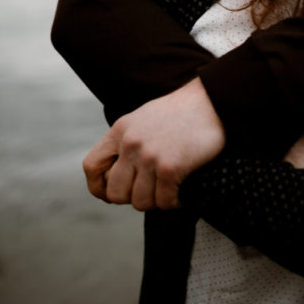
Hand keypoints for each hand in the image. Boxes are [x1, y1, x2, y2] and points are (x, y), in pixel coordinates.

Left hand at [82, 77, 225, 210]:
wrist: (212, 101)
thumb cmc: (181, 112)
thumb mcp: (143, 119)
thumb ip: (127, 142)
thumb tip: (118, 175)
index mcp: (120, 130)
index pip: (91, 167)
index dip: (98, 187)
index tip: (112, 192)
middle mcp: (130, 144)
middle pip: (115, 192)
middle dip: (132, 197)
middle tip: (150, 190)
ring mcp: (149, 156)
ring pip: (140, 202)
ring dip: (156, 201)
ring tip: (168, 190)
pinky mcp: (170, 168)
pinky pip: (164, 202)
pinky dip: (174, 202)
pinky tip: (181, 192)